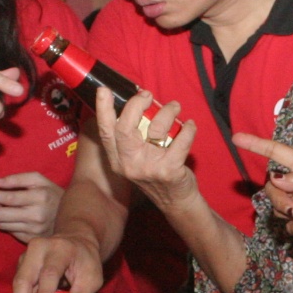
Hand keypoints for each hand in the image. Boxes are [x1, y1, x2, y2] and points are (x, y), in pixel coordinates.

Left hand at [0, 172, 63, 243]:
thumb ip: (17, 179)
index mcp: (40, 197)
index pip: (7, 198)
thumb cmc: (51, 194)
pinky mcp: (32, 239)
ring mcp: (35, 230)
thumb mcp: (39, 180)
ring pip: (2, 224)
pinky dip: (8, 224)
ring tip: (5, 208)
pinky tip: (14, 218)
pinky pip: (10, 232)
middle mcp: (37, 215)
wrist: (71, 216)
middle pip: (0, 215)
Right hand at [13, 232, 104, 292]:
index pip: (49, 273)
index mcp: (60, 249)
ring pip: (18, 283)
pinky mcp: (21, 263)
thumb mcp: (92, 279)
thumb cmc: (85, 261)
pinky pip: (19, 285)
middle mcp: (39, 248)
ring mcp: (27, 254)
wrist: (76, 242)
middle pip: (24, 279)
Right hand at [94, 87, 201, 210]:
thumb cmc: (157, 172)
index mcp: (118, 159)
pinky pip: (181, 140)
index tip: (104, 91)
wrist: (176, 202)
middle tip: (147, 95)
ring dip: (169, 111)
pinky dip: (189, 128)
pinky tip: (190, 125)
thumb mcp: (136, 158)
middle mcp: (129, 164)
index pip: (106, 132)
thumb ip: (132, 136)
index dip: (103, 110)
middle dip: (136, 104)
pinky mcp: (169, 170)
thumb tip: (137, 102)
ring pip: (157, 128)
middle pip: (125, 127)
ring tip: (175, 108)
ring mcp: (148, 168)